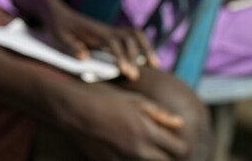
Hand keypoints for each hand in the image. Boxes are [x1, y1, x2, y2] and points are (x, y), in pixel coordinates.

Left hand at [43, 2, 157, 79]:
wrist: (59, 14)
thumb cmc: (58, 28)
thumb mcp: (59, 37)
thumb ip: (70, 46)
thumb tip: (84, 57)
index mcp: (94, 31)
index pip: (112, 42)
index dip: (120, 56)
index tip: (125, 71)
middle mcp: (106, 29)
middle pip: (127, 39)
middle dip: (133, 57)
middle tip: (134, 77)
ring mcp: (111, 31)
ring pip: (135, 35)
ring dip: (146, 48)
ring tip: (155, 66)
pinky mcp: (112, 34)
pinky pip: (133, 37)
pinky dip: (144, 46)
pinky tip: (149, 61)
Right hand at [69, 86, 186, 160]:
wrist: (71, 109)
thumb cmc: (101, 98)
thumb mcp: (132, 99)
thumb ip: (159, 113)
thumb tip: (180, 123)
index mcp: (147, 131)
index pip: (180, 149)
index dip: (179, 144)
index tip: (172, 137)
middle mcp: (139, 149)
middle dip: (166, 154)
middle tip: (157, 142)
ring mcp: (124, 159)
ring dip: (148, 156)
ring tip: (139, 143)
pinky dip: (130, 158)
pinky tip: (122, 146)